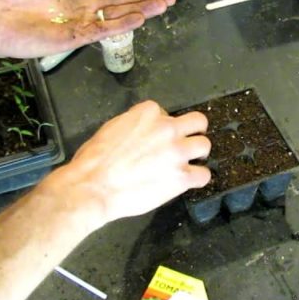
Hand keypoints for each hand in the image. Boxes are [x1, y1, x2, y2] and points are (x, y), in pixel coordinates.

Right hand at [43, 101, 210, 228]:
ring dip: (198, 154)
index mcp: (148, 113)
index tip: (156, 137)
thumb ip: (134, 125)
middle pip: (197, 121)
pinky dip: (198, 178)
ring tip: (189, 163)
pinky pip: (204, 175)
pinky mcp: (182, 176)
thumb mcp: (112, 128)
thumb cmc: (94, 160)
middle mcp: (167, 128)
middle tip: (186, 143)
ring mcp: (177, 152)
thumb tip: (141, 132)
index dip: (163, 126)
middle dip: (194, 131)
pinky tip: (189, 181)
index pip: (167, 113)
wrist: (94, 186)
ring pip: (204, 145)